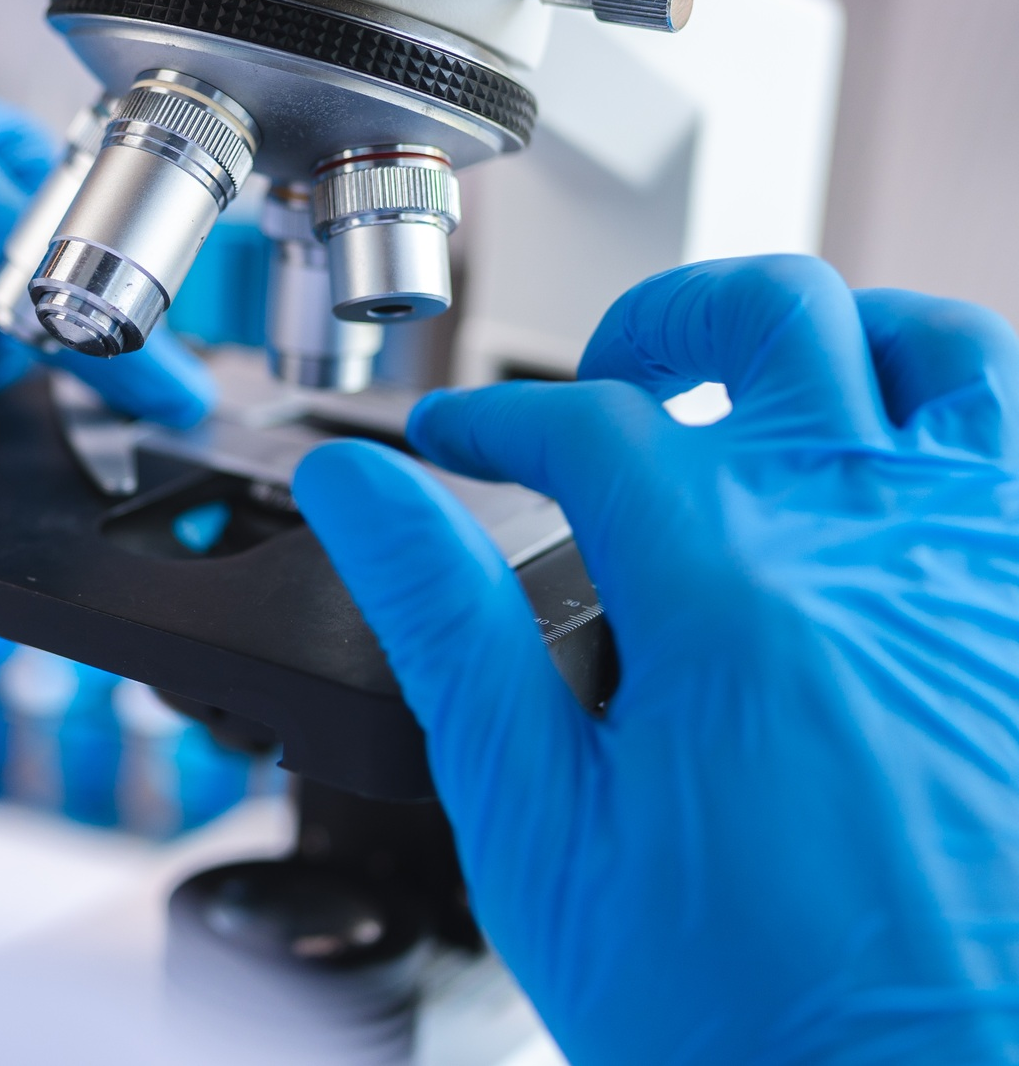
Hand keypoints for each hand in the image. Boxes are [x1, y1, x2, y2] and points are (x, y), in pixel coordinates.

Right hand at [292, 256, 1018, 1062]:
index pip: (587, 423)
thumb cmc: (748, 1009)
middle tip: (589, 388)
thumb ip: (443, 623)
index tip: (451, 441)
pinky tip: (881, 474)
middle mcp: (881, 543)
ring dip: (820, 339)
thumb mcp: (538, 821)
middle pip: (764, 317)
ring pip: (928, 343)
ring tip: (748, 391)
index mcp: (733, 590)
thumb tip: (359, 491)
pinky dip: (943, 409)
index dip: (492, 418)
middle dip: (649, 322)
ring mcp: (991, 568)